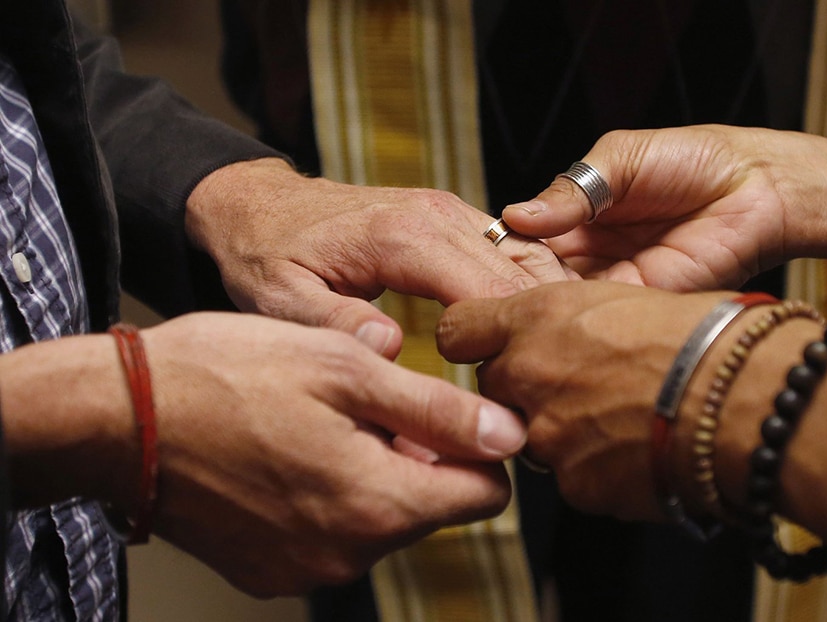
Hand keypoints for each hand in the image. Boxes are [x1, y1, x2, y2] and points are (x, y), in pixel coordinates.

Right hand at [139, 312, 525, 595]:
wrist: (119, 418)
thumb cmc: (227, 375)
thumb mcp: (343, 369)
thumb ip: (437, 411)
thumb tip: (508, 435)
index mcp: (378, 503)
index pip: (485, 496)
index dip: (478, 449)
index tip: (448, 413)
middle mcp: (348, 553)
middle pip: (431, 508)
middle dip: (419, 457)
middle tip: (368, 403)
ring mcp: (304, 569)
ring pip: (381, 520)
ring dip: (372, 473)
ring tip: (322, 422)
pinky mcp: (269, 571)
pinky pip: (332, 536)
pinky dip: (329, 497)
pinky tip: (292, 453)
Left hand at [186, 158, 571, 357]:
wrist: (259, 206)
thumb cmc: (267, 255)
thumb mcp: (281, 298)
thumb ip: (335, 323)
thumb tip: (392, 348)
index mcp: (402, 237)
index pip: (487, 293)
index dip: (506, 347)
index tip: (506, 398)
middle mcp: (438, 215)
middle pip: (518, 277)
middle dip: (533, 333)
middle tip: (536, 391)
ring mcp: (450, 211)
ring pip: (526, 257)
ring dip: (542, 306)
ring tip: (547, 361)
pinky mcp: (453, 216)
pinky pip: (512, 247)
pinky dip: (531, 285)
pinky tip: (534, 327)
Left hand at [436, 281, 729, 520]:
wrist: (749, 399)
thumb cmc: (705, 335)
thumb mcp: (626, 298)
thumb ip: (571, 318)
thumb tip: (561, 333)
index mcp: (537, 318)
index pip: (457, 330)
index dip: (475, 339)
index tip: (490, 344)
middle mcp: (529, 375)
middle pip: (494, 387)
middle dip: (525, 387)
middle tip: (579, 383)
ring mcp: (548, 437)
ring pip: (532, 436)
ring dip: (564, 429)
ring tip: (624, 416)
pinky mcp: (577, 486)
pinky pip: (573, 476)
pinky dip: (598, 467)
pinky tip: (640, 448)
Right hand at [501, 125, 790, 291]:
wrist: (758, 186)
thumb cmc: (695, 160)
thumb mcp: (621, 160)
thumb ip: (571, 190)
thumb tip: (515, 216)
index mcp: (579, 218)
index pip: (526, 241)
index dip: (500, 251)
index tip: (469, 260)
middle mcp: (591, 256)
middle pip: (536, 278)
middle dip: (511, 285)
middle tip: (477, 293)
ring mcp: (614, 282)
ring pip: (562, 302)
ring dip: (536, 305)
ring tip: (502, 307)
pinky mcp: (641, 302)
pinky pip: (599, 314)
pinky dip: (574, 316)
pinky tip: (547, 314)